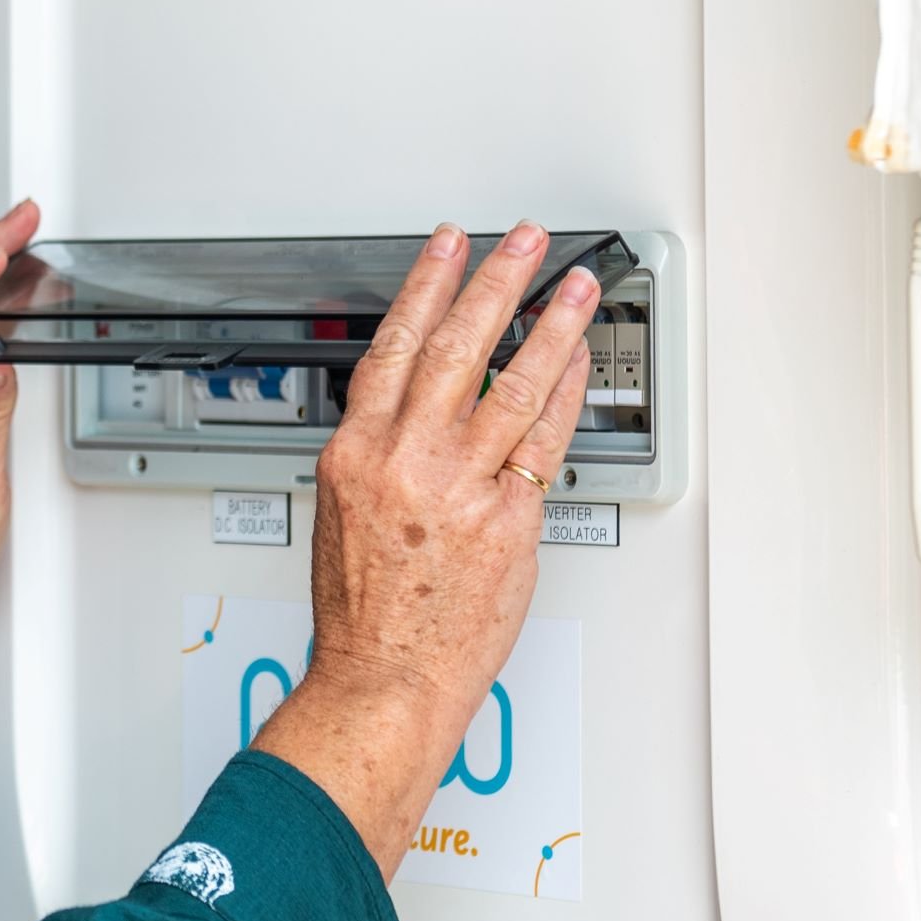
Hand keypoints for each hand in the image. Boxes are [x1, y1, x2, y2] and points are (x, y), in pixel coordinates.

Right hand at [251, 221, 598, 878]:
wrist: (384, 678)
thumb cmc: (364, 613)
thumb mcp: (342, 512)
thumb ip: (381, 454)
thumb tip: (421, 412)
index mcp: (356, 453)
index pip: (394, 345)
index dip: (424, 287)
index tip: (446, 248)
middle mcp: (405, 461)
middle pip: (456, 346)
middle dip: (494, 283)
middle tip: (523, 242)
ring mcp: (460, 489)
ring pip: (513, 384)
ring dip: (550, 325)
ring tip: (572, 287)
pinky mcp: (508, 522)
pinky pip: (545, 443)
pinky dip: (565, 395)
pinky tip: (578, 365)